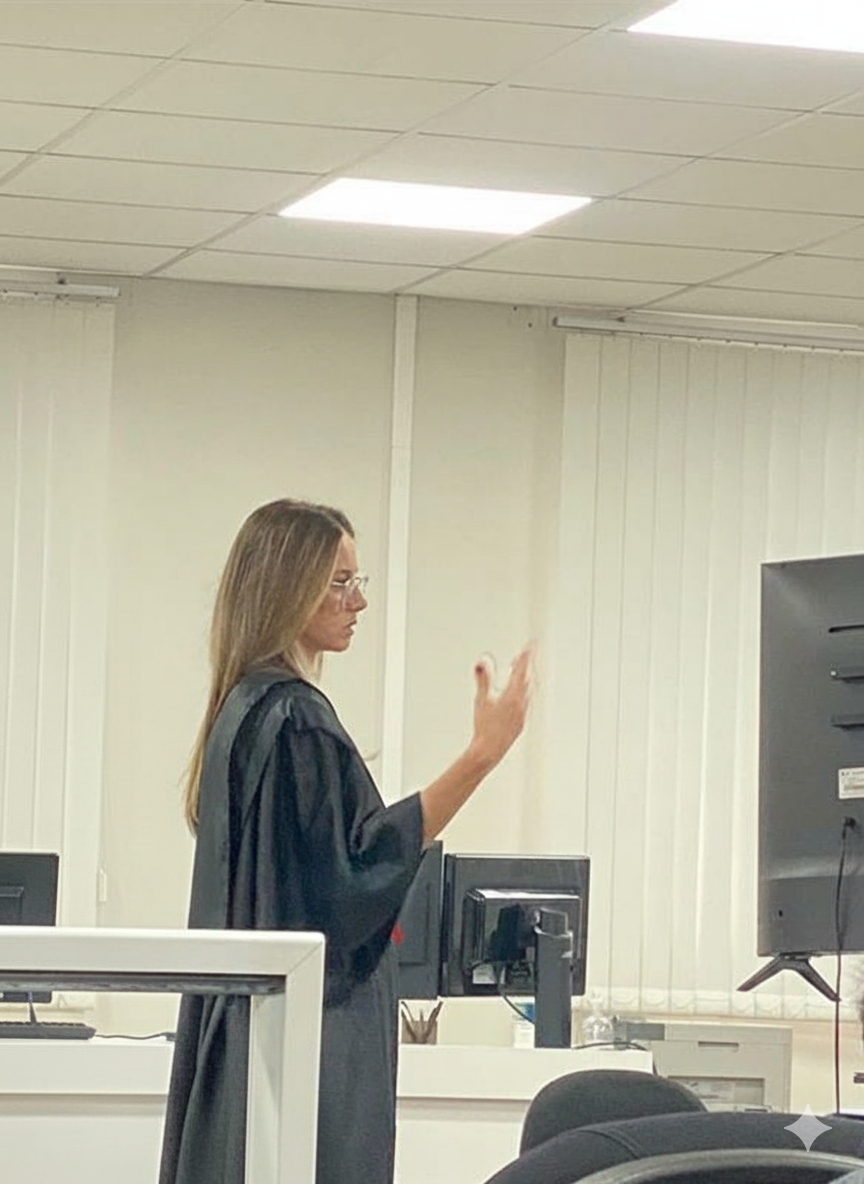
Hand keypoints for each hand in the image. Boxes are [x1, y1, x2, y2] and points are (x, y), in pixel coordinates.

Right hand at [469, 644, 532, 770]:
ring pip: (531, 689)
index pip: (522, 669)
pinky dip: (526, 689)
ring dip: (527, 677)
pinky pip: (529, 700)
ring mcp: (524, 712)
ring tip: (521, 670)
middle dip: (528, 665)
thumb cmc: (485, 726)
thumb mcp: (481, 699)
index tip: (531, 645)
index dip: (527, 655)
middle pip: (530, 678)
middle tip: (526, 654)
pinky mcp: (523, 720)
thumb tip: (481, 663)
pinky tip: (520, 691)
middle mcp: (522, 702)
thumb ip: (483, 679)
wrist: (490, 749)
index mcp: (513, 694)